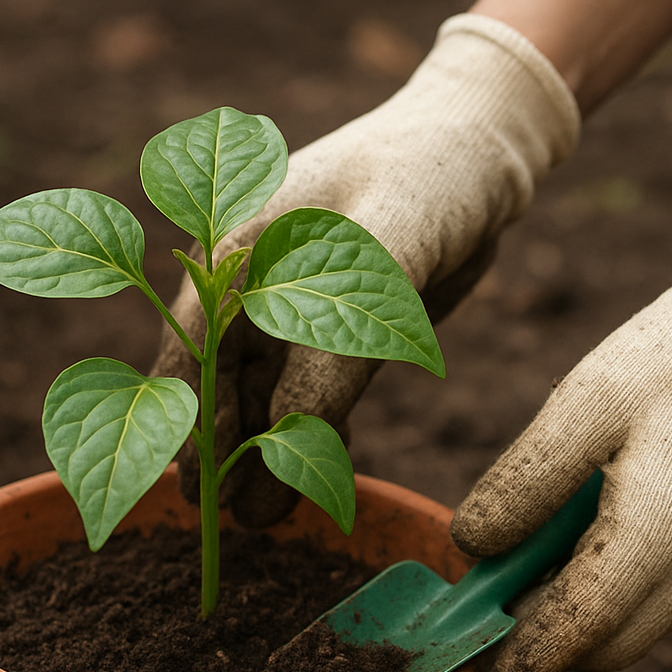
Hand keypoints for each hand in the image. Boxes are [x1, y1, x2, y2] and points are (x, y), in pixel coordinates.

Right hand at [153, 14, 579, 526]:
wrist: (483, 150)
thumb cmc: (427, 177)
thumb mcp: (383, 252)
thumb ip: (332, 345)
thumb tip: (283, 437)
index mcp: (235, 244)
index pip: (192, 342)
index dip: (189, 415)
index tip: (193, 483)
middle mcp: (251, 277)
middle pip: (222, 377)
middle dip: (226, 450)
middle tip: (236, 520)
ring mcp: (290, 302)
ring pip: (265, 391)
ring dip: (265, 452)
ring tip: (267, 518)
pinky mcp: (334, 325)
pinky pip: (309, 390)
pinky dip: (308, 433)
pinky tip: (311, 479)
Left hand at [450, 211, 671, 671]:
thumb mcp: (580, 405)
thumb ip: (524, 483)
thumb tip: (471, 550)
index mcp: (657, 537)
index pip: (575, 634)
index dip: (518, 667)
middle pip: (599, 649)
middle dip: (537, 643)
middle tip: (480, 601)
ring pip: (625, 632)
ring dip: (568, 617)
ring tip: (520, 558)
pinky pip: (647, 602)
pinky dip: (600, 594)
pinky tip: (569, 540)